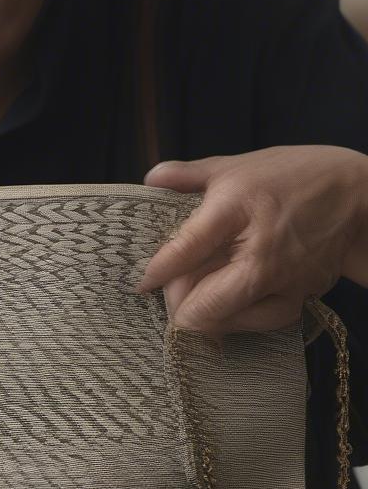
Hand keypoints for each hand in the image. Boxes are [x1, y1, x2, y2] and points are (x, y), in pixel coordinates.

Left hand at [130, 145, 367, 334]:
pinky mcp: (301, 296)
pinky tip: (225, 306)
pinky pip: (259, 322)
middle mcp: (260, 251)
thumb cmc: (291, 175)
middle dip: (179, 304)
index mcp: (235, 208)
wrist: (357, 195)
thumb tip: (149, 179)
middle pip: (207, 303)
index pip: (186, 249)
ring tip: (195, 298)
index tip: (142, 282)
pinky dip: (237, 320)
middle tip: (170, 291)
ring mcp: (283, 278)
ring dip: (205, 316)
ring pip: (231, 320)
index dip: (157, 271)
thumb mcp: (234, 165)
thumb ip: (187, 175)